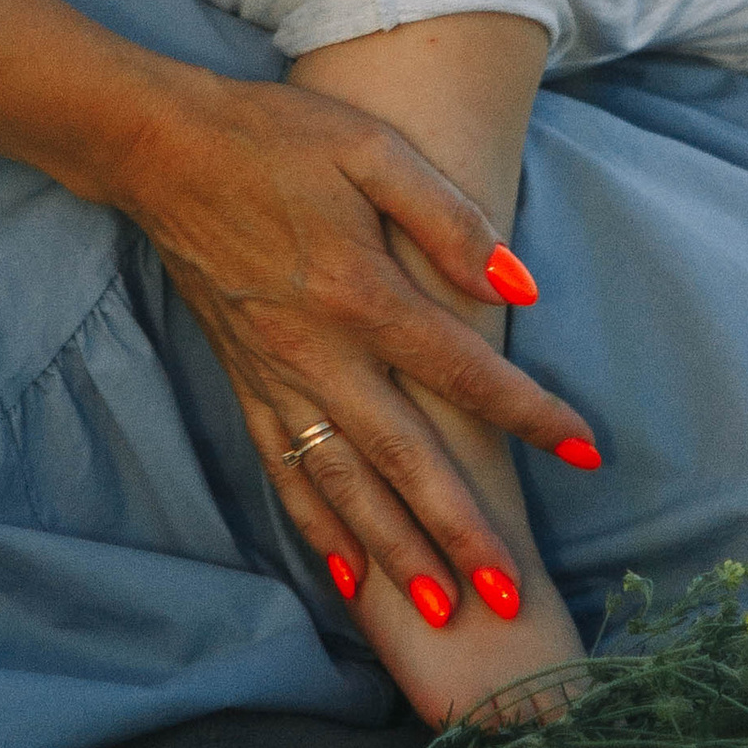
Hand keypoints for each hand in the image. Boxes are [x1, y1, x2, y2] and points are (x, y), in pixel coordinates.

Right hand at [108, 72, 596, 622]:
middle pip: (403, 456)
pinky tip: (347, 575)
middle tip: (509, 593)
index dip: (528, 413)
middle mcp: (318, 352)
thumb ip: (444, 215)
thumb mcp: (370, 146)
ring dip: (393, 551)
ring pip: (343, 483)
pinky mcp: (244, 384)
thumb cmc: (275, 137)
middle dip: (459, 529)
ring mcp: (275, 376)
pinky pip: (285, 472)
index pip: (463, 370)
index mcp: (360, 291)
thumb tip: (516, 287)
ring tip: (441, 610)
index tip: (584, 451)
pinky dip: (318, 528)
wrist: (163, 149)